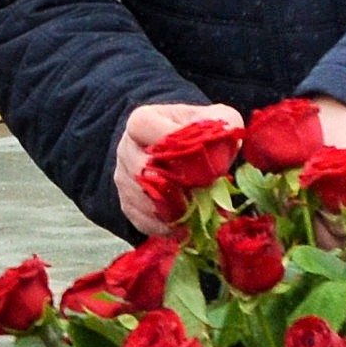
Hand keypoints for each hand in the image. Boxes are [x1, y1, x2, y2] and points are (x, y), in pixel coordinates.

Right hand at [114, 100, 244, 238]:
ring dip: (169, 209)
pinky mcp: (127, 202)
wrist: (181, 149)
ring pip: (139, 198)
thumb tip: (218, 158)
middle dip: (172, 185)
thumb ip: (222, 129)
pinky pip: (140, 220)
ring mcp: (123, 177)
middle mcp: (126, 148)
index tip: (196, 157)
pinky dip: (163, 226)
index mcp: (143, 121)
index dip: (169, 142)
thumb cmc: (200, 132)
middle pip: (140, 169)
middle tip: (199, 194)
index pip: (144, 126)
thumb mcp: (216, 120)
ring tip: (195, 213)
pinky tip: (183, 226)